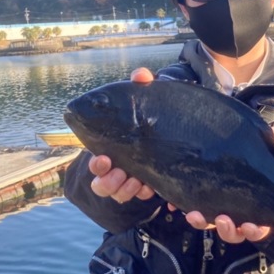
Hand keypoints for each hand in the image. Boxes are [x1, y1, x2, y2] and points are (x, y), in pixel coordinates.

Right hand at [87, 66, 154, 202]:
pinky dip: (145, 194)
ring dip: (125, 191)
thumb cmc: (151, 115)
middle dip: (109, 182)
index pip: (96, 163)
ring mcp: (132, 180)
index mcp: (111, 149)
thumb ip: (142, 87)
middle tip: (121, 173)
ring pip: (119, 195)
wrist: (177, 130)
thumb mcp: (147, 101)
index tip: (104, 158)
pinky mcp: (149, 186)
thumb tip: (140, 75)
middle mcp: (118, 168)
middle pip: (102, 186)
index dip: (96, 165)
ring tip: (138, 182)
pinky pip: (143, 198)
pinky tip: (152, 187)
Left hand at [170, 126, 273, 241]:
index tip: (250, 226)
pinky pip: (193, 211)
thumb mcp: (268, 147)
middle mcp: (239, 215)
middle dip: (228, 230)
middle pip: (234, 233)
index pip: (259, 228)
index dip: (255, 231)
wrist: (238, 150)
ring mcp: (219, 210)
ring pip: (211, 226)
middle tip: (222, 220)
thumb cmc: (258, 156)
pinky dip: (184, 209)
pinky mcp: (201, 202)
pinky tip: (173, 204)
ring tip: (194, 215)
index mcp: (259, 209)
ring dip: (203, 223)